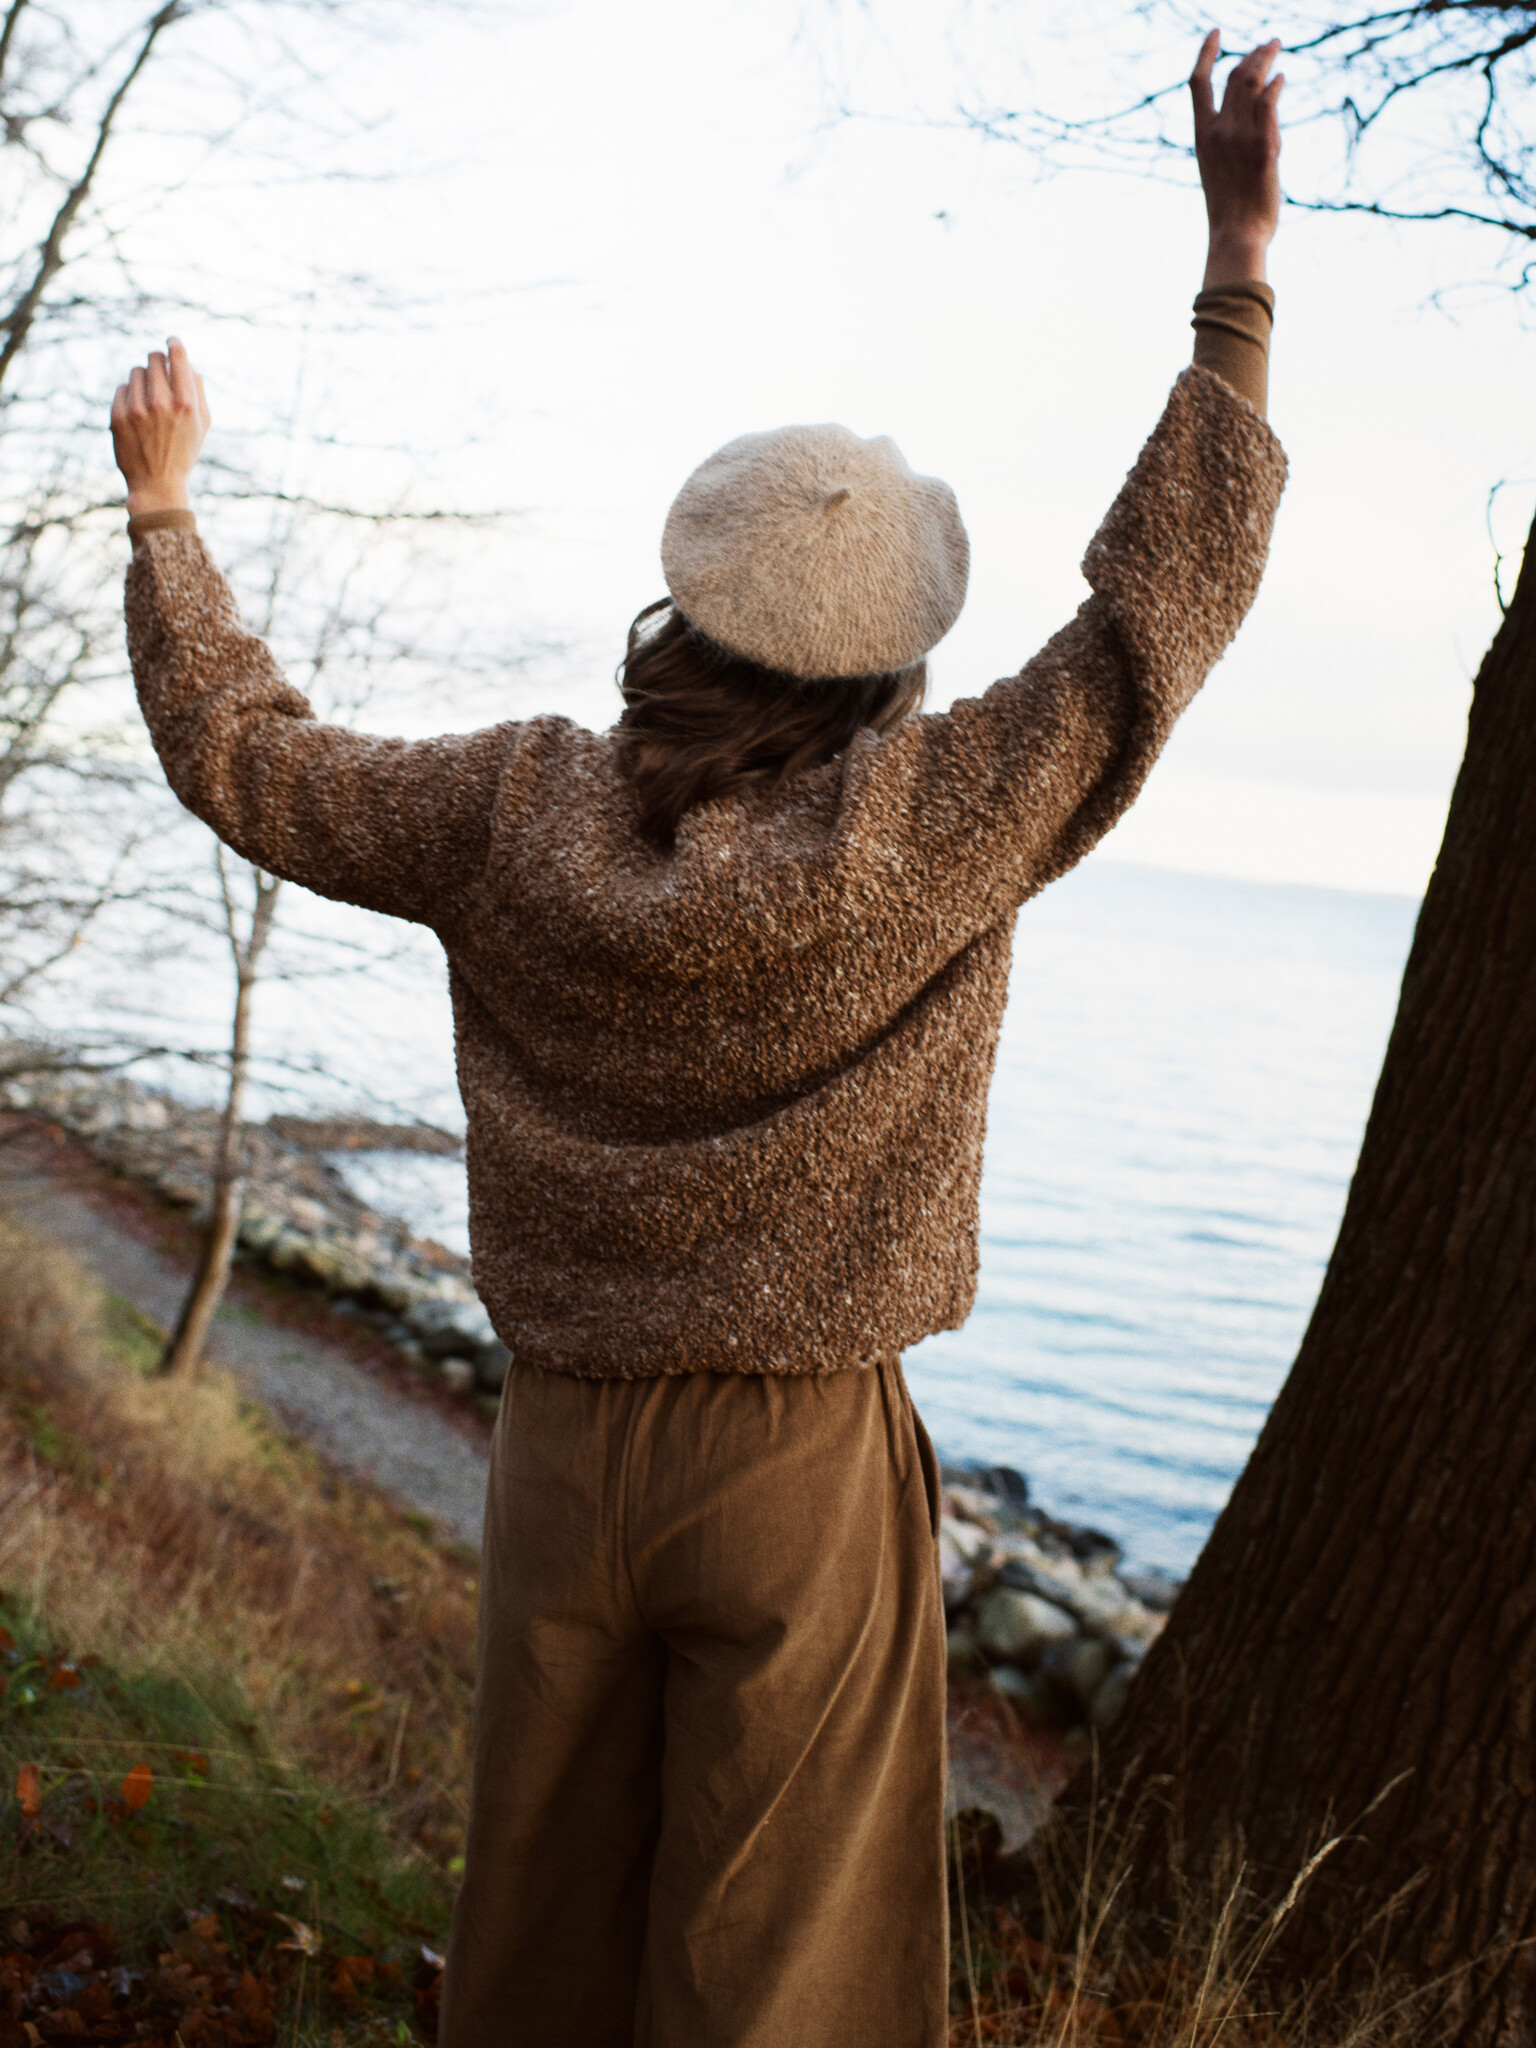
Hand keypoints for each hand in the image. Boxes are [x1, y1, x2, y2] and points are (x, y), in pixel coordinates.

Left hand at [111, 337, 210, 514]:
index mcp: (186, 404)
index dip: (174, 344)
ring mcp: (137, 409)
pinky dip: (129, 396)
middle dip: (158, 364)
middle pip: (154, 358)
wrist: (157, 484)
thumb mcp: (202, 425)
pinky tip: (136, 413)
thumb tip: (187, 363)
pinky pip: (122, 388)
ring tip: (148, 400)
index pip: (177, 356)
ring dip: (143, 380)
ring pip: (136, 371)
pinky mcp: (118, 416)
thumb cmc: (183, 453)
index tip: (171, 342)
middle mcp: (161, 403)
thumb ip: (198, 391)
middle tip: (160, 376)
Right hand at [1190, 31, 1283, 286]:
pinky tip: (1281, 78)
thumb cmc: (1230, 210)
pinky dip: (1275, 85)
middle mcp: (1219, 131)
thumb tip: (1262, 98)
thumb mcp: (1221, 168)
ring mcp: (1241, 136)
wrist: (1237, 235)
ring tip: (1275, 48)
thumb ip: (1235, 135)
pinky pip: (1270, 102)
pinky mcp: (1265, 145)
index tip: (1216, 32)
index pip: (1198, 83)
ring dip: (1266, 59)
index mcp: (1202, 136)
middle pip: (1235, 76)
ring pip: (1253, 82)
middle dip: (1252, 54)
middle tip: (1268, 44)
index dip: (1206, 53)